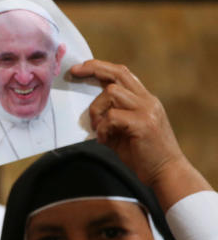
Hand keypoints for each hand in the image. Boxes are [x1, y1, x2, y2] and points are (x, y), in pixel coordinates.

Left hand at [69, 60, 209, 207]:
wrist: (165, 172)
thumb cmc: (143, 155)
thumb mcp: (124, 131)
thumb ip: (112, 118)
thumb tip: (91, 114)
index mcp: (144, 100)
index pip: (122, 74)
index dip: (100, 67)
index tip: (80, 68)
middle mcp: (147, 100)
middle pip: (118, 73)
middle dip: (94, 69)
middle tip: (74, 72)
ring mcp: (147, 110)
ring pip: (111, 92)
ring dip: (97, 109)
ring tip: (99, 129)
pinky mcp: (143, 123)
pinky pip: (112, 116)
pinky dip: (103, 128)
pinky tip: (105, 141)